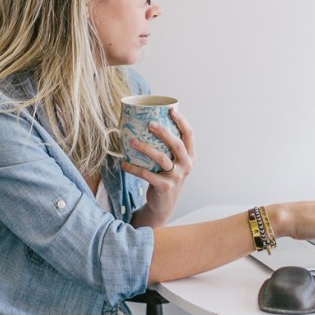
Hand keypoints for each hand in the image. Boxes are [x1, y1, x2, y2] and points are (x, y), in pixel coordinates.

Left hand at [124, 109, 195, 227]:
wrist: (164, 204)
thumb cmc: (166, 176)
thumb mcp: (174, 161)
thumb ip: (168, 146)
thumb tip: (149, 121)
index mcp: (190, 155)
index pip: (189, 135)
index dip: (181, 121)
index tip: (171, 110)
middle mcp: (186, 165)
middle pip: (177, 144)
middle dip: (163, 132)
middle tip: (150, 124)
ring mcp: (176, 177)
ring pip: (161, 158)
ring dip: (145, 148)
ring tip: (132, 141)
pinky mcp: (165, 187)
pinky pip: (147, 174)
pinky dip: (134, 168)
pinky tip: (124, 164)